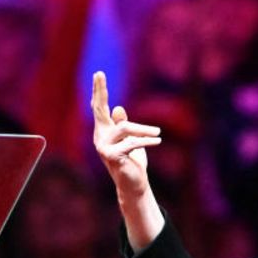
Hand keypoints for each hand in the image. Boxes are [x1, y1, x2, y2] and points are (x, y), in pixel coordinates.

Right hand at [91, 71, 161, 201]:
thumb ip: (123, 125)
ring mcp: (103, 147)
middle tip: (99, 73)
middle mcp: (99, 137)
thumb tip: (118, 108)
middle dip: (100, 91)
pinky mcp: (112, 156)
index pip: (99, 108)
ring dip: (144, 130)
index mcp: (103, 131)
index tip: (98, 74)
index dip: (98, 91)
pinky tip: (158, 140)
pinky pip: (131, 142)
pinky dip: (146, 141)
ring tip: (157, 132)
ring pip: (125, 128)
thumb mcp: (130, 140)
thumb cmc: (132, 161)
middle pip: (98, 110)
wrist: (133, 184)